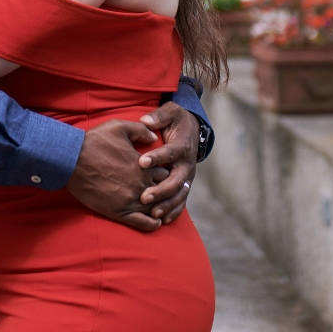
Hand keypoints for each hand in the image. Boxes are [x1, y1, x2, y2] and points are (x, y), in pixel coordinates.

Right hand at [65, 119, 164, 232]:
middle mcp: (141, 184)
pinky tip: (155, 221)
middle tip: (164, 191)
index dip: (166, 174)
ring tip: (161, 206)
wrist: (72, 160)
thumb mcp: (119, 127)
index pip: (166, 174)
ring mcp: (132, 200)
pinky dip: (153, 224)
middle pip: (164, 192)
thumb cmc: (94, 141)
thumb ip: (140, 130)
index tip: (163, 174)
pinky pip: (144, 224)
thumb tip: (155, 137)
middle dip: (166, 191)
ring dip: (161, 207)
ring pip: (157, 208)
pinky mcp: (120, 212)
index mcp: (144, 165)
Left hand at [135, 103, 199, 223]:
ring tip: (152, 214)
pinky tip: (163, 220)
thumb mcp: (170, 112)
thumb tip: (145, 121)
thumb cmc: (175, 120)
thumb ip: (158, 116)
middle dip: (160, 190)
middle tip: (143, 197)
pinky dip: (174, 211)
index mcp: (182, 146)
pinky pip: (182, 201)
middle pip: (176, 180)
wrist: (192, 129)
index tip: (140, 162)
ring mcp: (187, 176)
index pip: (170, 153)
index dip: (156, 157)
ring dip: (166, 204)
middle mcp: (186, 164)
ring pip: (180, 194)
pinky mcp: (185, 184)